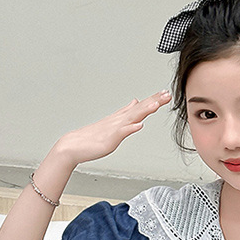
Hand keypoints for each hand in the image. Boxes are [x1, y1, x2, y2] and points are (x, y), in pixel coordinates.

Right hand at [55, 90, 171, 166]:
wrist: (73, 146)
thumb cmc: (91, 138)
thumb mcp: (113, 124)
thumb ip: (126, 113)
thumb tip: (136, 103)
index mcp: (120, 118)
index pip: (140, 106)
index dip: (153, 100)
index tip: (165, 94)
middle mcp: (119, 120)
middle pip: (139, 108)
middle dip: (154, 101)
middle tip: (167, 94)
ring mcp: (114, 128)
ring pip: (132, 117)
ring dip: (144, 111)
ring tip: (156, 105)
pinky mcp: (109, 139)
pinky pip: (121, 133)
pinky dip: (130, 128)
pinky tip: (139, 125)